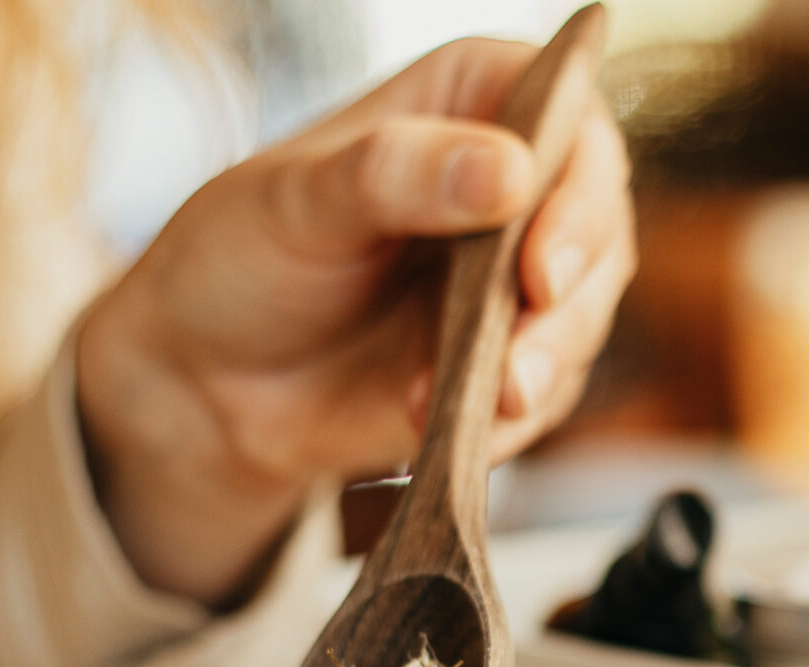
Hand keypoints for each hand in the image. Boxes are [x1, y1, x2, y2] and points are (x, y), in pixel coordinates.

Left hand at [76, 36, 634, 605]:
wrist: (211, 381)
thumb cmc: (242, 258)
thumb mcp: (298, 201)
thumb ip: (394, 176)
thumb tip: (507, 171)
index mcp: (473, 102)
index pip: (569, 116)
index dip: (577, 189)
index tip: (539, 264)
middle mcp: (516, 185)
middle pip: (597, 227)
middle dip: (568, 303)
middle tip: (518, 359)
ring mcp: (519, 279)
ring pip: (581, 319)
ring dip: (538, 369)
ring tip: (477, 400)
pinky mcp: (512, 361)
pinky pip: (543, 395)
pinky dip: (504, 421)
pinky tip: (439, 422)